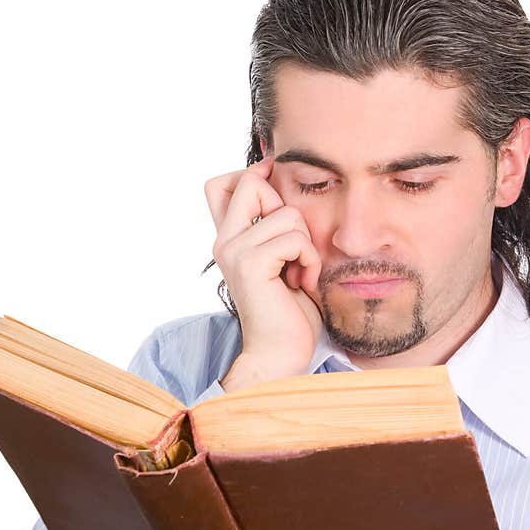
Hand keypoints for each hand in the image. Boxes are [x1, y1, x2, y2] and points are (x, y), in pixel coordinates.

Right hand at [204, 155, 323, 388]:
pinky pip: (295, 238)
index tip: (279, 199)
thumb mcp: (282, 258)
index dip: (253, 176)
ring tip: (298, 273)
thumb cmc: (289, 310)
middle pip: (250, 182)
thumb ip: (274, 227)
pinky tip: (301, 283)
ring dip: (306, 244)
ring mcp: (233, 251)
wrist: (281, 353)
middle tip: (293, 248)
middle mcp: (224, 241)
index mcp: (228, 238)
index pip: (220, 183)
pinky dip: (309, 260)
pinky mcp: (250, 264)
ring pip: (286, 213)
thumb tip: (281, 181)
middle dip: (286, 208)